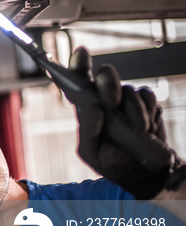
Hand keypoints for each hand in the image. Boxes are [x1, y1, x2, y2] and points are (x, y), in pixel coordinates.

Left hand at [68, 47, 183, 198]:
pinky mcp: (146, 104)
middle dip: (108, 84)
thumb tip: (95, 107)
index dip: (77, 64)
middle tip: (112, 103)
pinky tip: (147, 127)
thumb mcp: (93, 152)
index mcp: (87, 109)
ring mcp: (126, 101)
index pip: (78, 82)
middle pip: (104, 76)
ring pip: (128, 89)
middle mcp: (104, 100)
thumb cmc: (113, 162)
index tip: (81, 53)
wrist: (146, 173)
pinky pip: (147, 96)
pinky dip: (148, 112)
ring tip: (137, 131)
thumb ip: (89, 130)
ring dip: (134, 111)